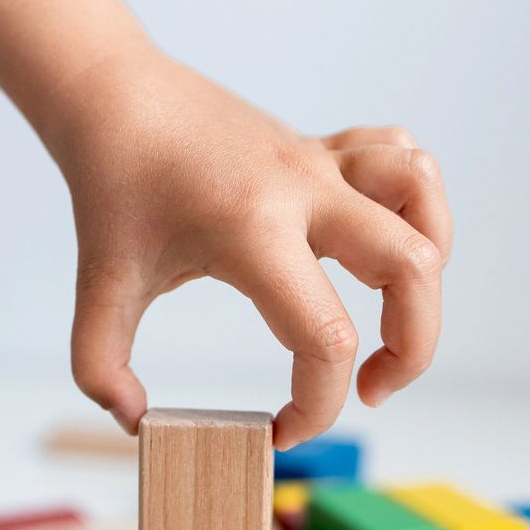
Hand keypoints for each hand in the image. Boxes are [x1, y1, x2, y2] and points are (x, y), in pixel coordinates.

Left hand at [45, 42, 451, 449]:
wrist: (115, 97)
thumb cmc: (110, 189)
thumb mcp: (99, 286)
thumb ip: (102, 367)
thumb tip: (140, 424)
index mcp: (252, 232)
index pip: (324, 338)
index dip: (316, 409)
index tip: (283, 432)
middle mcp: (303, 191)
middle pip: (412, 269)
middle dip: (412, 352)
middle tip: (370, 391)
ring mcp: (320, 162)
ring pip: (424, 199)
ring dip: (430, 269)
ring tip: (395, 312)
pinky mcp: (325, 148)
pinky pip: (404, 159)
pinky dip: (418, 205)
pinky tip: (383, 245)